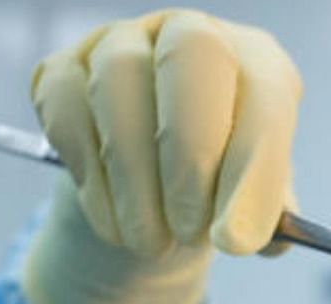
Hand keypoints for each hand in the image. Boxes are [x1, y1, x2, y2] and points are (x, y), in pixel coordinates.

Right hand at [22, 8, 301, 303]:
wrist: (156, 194)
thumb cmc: (219, 189)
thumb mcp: (253, 202)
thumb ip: (265, 218)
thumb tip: (254, 237)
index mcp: (257, 61)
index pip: (266, 95)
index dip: (253, 170)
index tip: (236, 239)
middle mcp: (192, 34)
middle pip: (192, 58)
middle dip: (190, 159)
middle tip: (190, 233)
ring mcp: (123, 43)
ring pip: (118, 84)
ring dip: (135, 179)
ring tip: (151, 243)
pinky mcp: (64, 69)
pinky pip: (66, 107)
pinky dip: (90, 177)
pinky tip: (114, 224)